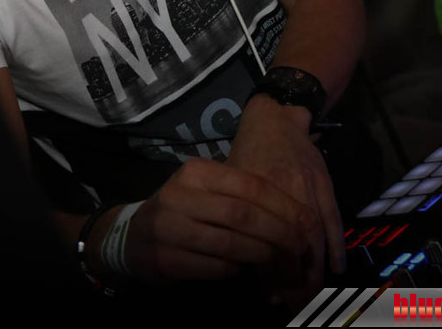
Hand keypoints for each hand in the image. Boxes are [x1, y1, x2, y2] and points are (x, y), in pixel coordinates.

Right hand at [121, 158, 313, 284]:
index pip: (251, 185)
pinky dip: (236, 270)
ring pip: (230, 244)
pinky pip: (213, 267)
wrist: (133, 236)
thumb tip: (298, 217)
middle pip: (243, 215)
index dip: (285, 205)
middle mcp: (180, 195)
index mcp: (197, 172)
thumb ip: (245, 197)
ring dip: (261, 256)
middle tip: (300, 249)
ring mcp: (169, 228)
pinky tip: (244, 269)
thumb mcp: (208, 191)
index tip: (308, 224)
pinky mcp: (165, 259)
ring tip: (278, 262)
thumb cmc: (184, 210)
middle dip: (279, 234)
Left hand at [226, 94, 345, 295]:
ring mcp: (306, 188)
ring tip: (310, 291)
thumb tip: (240, 262)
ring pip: (313, 237)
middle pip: (289, 245)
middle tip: (293, 302)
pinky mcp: (325, 185)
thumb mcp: (232, 182)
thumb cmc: (248, 153)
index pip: (261, 243)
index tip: (271, 296)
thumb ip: (236, 217)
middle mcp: (280, 192)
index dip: (268, 274)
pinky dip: (336, 247)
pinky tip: (335, 268)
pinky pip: (333, 220)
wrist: (277, 118)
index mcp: (251, 193)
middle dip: (293, 279)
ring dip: (314, 269)